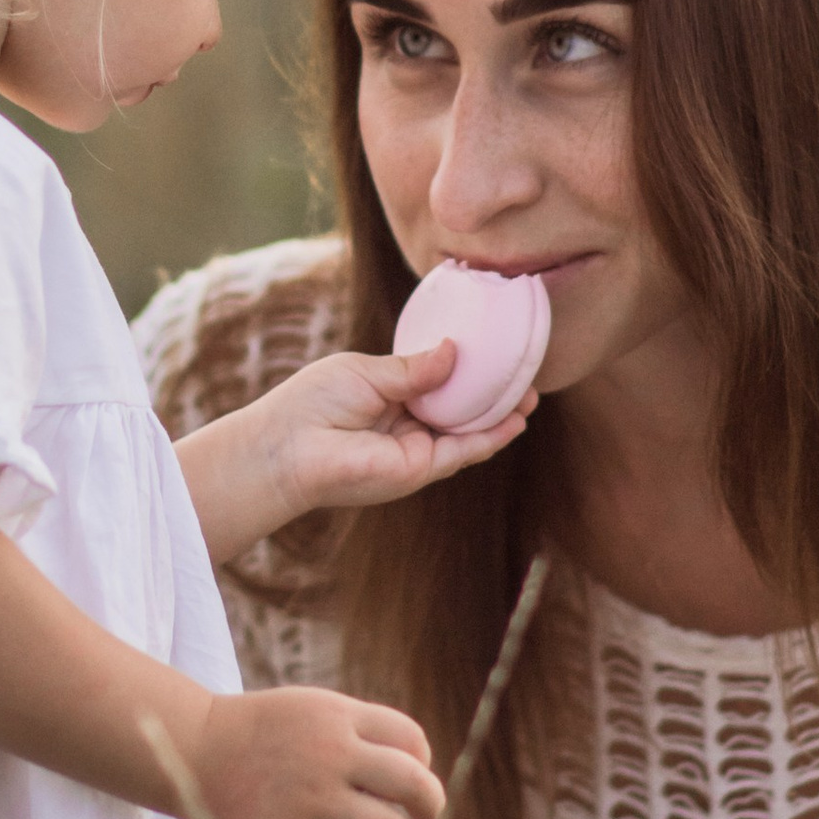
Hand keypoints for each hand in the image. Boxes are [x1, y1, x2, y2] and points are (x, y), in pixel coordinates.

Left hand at [174, 345, 534, 566]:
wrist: (289, 449)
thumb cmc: (313, 404)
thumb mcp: (368, 371)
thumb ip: (413, 368)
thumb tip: (453, 350)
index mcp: (389, 397)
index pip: (436, 384)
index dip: (466, 372)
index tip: (493, 354)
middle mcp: (405, 426)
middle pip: (459, 409)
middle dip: (492, 395)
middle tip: (522, 375)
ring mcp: (415, 449)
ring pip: (469, 431)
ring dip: (500, 415)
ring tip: (529, 395)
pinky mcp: (420, 468)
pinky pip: (464, 451)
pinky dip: (491, 436)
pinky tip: (514, 420)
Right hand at [183, 684, 446, 818]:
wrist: (193, 750)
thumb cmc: (261, 734)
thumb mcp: (312, 711)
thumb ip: (361, 732)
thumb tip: (418, 771)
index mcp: (338, 717)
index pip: (413, 741)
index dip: (421, 763)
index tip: (399, 779)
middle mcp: (330, 754)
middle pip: (414, 784)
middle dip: (427, 806)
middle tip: (416, 816)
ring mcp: (310, 799)